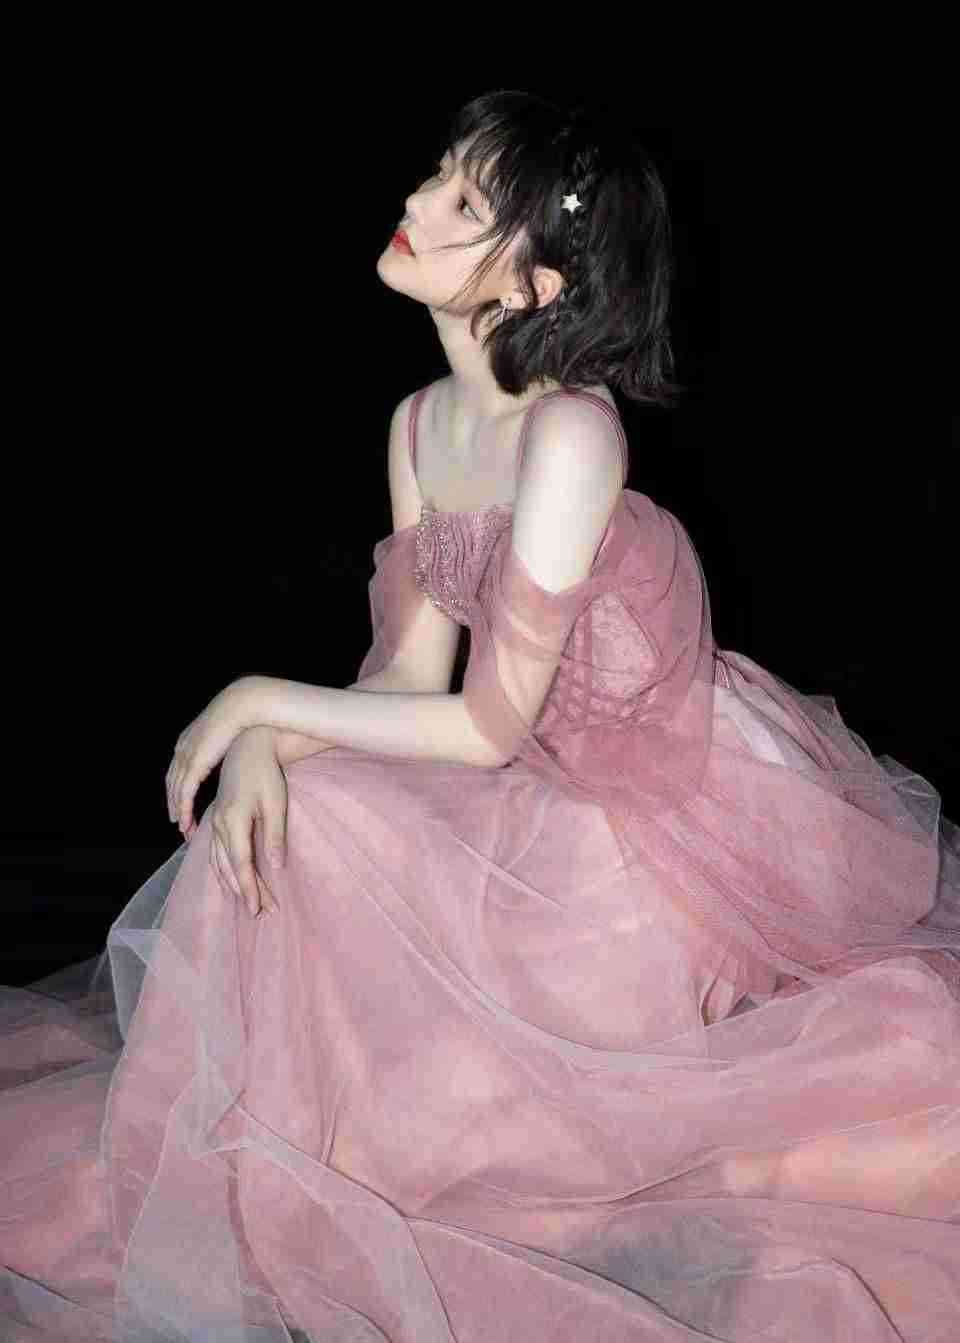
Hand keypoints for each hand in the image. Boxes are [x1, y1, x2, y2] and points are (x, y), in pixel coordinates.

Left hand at [165, 677, 261, 838]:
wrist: (241, 706)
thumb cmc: (241, 715)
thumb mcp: (225, 729)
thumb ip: (221, 741)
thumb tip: (228, 748)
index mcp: (187, 740)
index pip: (177, 769)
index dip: (178, 787)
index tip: (182, 802)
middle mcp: (182, 749)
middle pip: (172, 782)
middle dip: (174, 802)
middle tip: (178, 821)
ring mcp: (186, 756)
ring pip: (175, 791)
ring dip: (177, 811)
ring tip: (183, 827)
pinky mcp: (194, 763)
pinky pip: (184, 792)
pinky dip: (183, 809)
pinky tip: (185, 821)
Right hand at [210, 726, 286, 917]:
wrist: (246, 749)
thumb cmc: (266, 774)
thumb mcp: (276, 804)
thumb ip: (275, 836)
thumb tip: (277, 866)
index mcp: (233, 821)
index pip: (241, 864)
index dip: (250, 889)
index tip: (258, 910)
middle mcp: (218, 825)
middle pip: (229, 868)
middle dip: (244, 892)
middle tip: (261, 912)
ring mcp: (214, 822)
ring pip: (217, 862)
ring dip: (231, 884)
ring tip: (247, 902)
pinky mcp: (215, 818)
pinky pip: (213, 852)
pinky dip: (220, 870)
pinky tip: (226, 880)